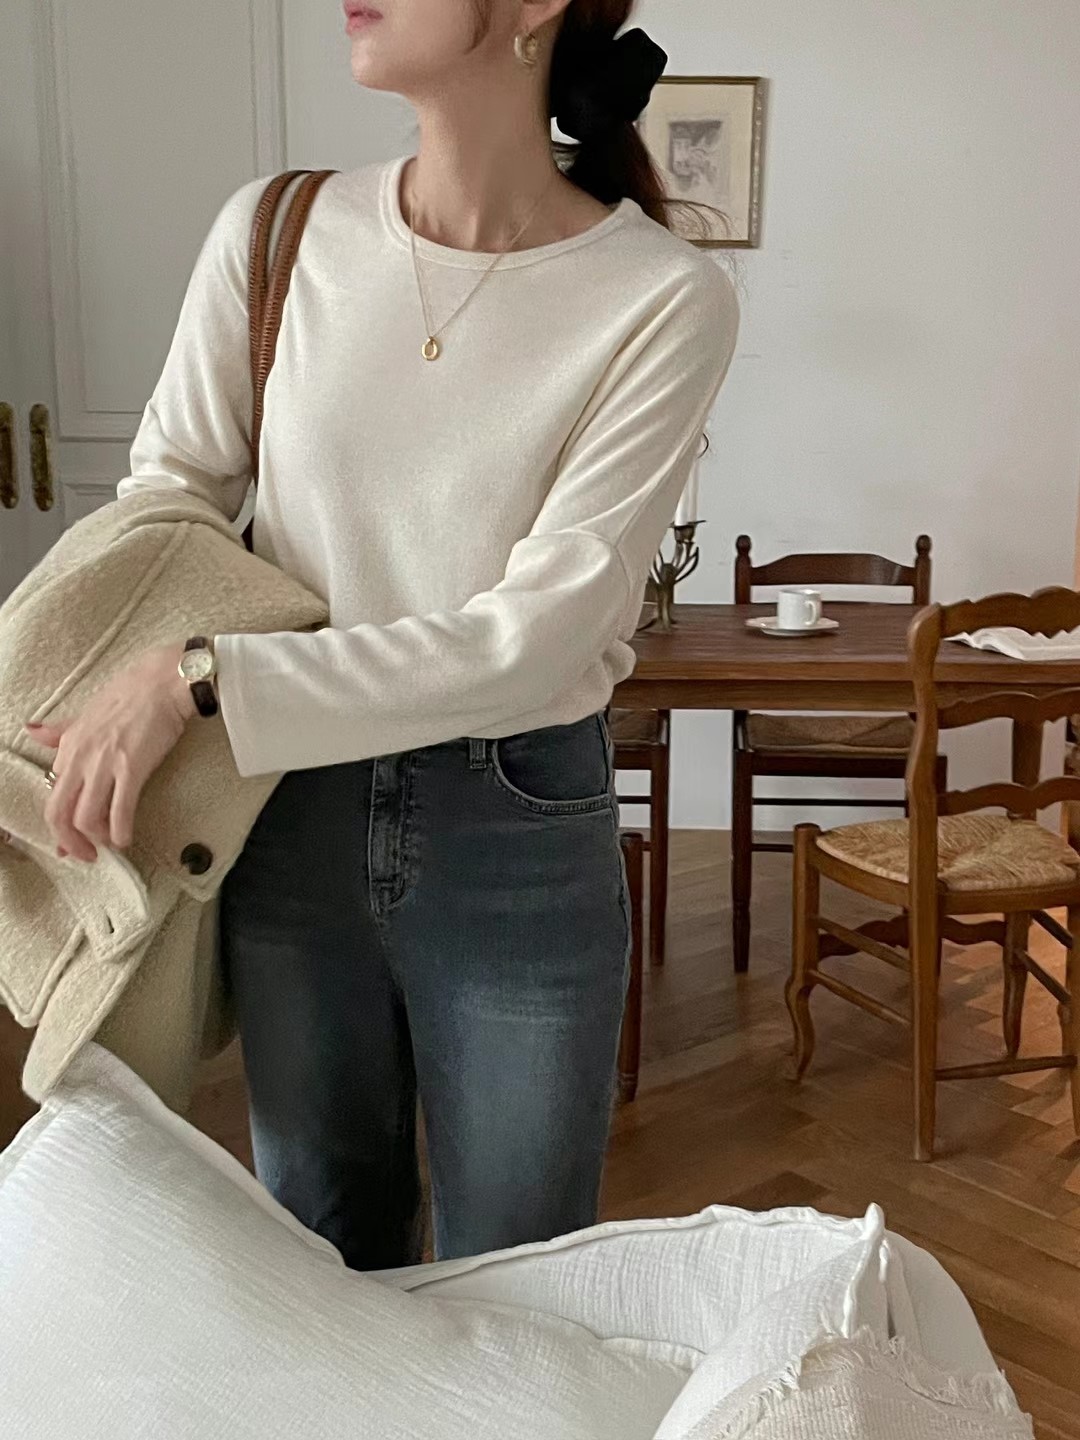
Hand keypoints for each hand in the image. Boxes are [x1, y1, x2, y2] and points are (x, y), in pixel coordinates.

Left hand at [25, 644, 196, 862]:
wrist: (164, 682)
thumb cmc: (132, 693)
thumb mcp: (86, 712)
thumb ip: (61, 731)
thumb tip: (32, 731)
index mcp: (69, 745)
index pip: (52, 795)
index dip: (58, 827)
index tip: (68, 843)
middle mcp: (80, 757)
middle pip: (59, 814)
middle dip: (70, 842)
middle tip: (87, 854)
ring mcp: (104, 764)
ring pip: (86, 818)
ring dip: (98, 840)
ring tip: (112, 843)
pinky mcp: (132, 768)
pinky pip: (119, 811)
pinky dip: (121, 832)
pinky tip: (126, 839)